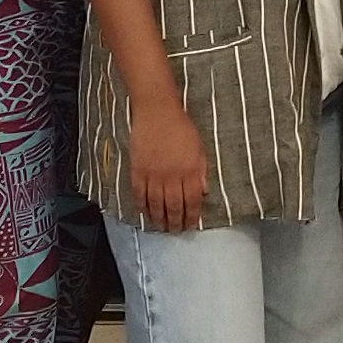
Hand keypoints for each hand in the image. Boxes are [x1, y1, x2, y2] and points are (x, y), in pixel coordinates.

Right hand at [129, 101, 213, 233]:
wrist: (157, 112)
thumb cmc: (181, 127)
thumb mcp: (199, 148)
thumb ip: (201, 171)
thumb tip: (204, 192)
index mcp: (190, 171)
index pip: (192, 202)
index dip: (192, 217)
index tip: (191, 225)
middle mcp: (172, 177)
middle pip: (174, 207)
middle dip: (176, 222)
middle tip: (175, 231)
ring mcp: (154, 175)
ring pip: (156, 205)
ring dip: (159, 219)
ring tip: (161, 226)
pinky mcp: (138, 170)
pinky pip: (139, 194)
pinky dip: (142, 206)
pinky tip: (145, 212)